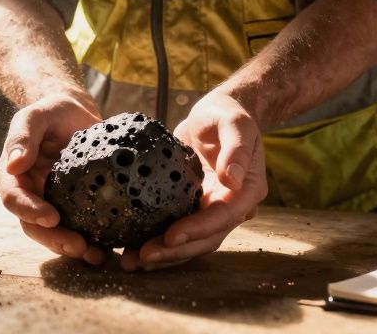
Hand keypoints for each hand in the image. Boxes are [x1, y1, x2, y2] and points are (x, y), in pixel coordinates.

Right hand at [0, 90, 105, 264]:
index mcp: (13, 177)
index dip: (30, 211)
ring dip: (74, 247)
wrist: (76, 114)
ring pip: (57, 233)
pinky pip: (81, 227)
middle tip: (79, 246)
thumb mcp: (36, 115)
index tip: (52, 217)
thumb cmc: (52, 112)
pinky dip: (93, 240)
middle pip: (35, 226)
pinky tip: (110, 247)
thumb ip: (23, 135)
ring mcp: (53, 203)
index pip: (14, 199)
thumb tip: (14, 163)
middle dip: (55, 240)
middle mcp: (31, 195)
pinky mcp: (76, 206)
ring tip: (96, 255)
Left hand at [121, 89, 266, 271]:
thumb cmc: (227, 115)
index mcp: (246, 192)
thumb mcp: (234, 124)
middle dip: (175, 251)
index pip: (222, 217)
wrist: (218, 114)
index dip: (197, 230)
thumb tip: (233, 179)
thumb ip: (236, 150)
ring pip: (189, 242)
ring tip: (131, 262)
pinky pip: (175, 230)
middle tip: (143, 256)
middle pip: (204, 239)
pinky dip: (156, 242)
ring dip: (163, 255)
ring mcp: (210, 210)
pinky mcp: (191, 208)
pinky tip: (130, 249)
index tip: (170, 236)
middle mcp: (231, 208)